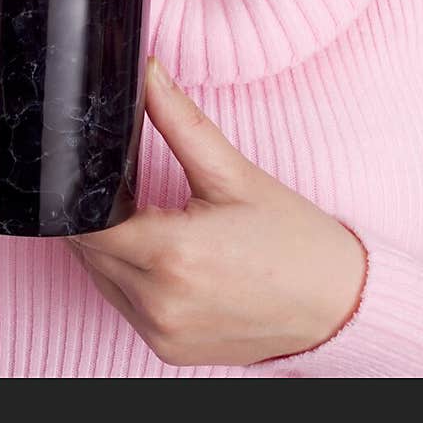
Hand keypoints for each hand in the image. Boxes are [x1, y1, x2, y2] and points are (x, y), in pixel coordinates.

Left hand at [65, 56, 367, 366]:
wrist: (339, 305)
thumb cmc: (293, 239)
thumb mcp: (234, 172)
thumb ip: (179, 118)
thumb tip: (148, 71)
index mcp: (173, 254)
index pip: (88, 220)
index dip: (84, 189)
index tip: (98, 164)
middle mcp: (160, 302)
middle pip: (89, 249)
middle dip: (96, 213)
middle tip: (128, 184)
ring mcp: (162, 333)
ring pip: (100, 278)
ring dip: (109, 246)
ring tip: (149, 217)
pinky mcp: (168, 350)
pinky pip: (123, 304)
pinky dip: (128, 277)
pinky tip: (159, 253)